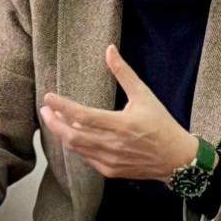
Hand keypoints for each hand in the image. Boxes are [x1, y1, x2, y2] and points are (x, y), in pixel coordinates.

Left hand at [39, 45, 195, 181]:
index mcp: (121, 124)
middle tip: (44, 110)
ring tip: (54, 120)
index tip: (48, 98)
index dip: (61, 106)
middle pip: (72, 135)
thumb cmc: (161, 124)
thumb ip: (123, 73)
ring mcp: (111, 160)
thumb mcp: (144, 94)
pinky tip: (71, 135)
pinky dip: (75, 146)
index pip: (82, 116)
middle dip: (53, 122)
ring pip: (76, 148)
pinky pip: (85, 158)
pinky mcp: (110, 170)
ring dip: (61, 133)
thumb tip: (109, 49)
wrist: (176, 157)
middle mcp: (113, 144)